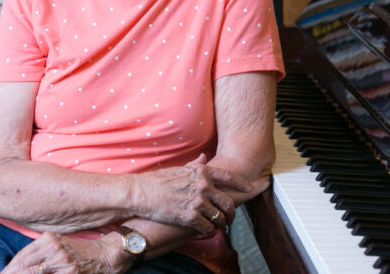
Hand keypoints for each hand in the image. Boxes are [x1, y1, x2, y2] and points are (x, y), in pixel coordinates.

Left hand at [1, 232, 125, 273]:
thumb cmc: (82, 253)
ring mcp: (61, 262)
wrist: (108, 254)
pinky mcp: (70, 272)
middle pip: (22, 268)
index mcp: (47, 240)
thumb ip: (40, 254)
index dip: (7, 271)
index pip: (20, 259)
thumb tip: (17, 269)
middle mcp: (52, 248)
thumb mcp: (59, 246)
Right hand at [130, 154, 252, 234]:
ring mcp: (197, 202)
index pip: (229, 177)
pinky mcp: (190, 217)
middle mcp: (202, 186)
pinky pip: (208, 227)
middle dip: (231, 213)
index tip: (249, 187)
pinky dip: (208, 230)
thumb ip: (194, 165)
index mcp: (201, 172)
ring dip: (219, 223)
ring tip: (217, 226)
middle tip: (230, 218)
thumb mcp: (179, 169)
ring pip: (219, 217)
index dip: (241, 183)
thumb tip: (204, 158)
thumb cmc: (157, 181)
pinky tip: (205, 230)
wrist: (140, 193)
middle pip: (228, 202)